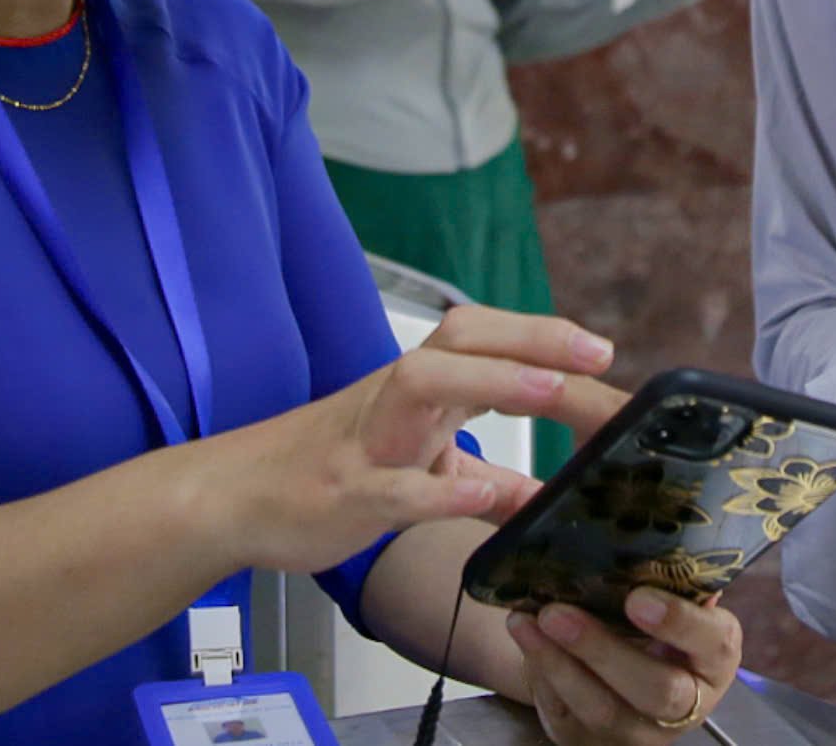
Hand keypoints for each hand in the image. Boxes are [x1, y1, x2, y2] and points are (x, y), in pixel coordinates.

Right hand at [208, 308, 621, 577]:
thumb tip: (542, 494)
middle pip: (462, 341)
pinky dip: (435, 491)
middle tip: (595, 355)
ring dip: (492, 381)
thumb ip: (480, 480)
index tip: (601, 352)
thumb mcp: (416, 472)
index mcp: (417, 391)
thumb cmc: (325, 473)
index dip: (542, 339)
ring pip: (423, 387)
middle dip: (531, 339)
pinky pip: (391, 488)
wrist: (234, 497)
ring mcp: (366, 442)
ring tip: (553, 392)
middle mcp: (394, 400)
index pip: (483, 341)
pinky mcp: (342, 494)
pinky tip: (479, 498)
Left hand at [507, 588, 741, 745]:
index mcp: (714, 658)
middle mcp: (686, 704)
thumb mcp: (668, 595)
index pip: (715, 643)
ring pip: (603, 710)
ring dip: (559, 662)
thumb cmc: (650, 619)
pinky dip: (541, 674)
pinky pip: (566, 715)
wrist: (622, 669)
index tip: (638, 597)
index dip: (680, 622)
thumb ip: (668, 572)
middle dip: (603, 651)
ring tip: (526, 621)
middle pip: (657, 690)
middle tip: (558, 612)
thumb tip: (654, 534)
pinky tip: (525, 638)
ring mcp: (638, 730)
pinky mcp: (591, 740)